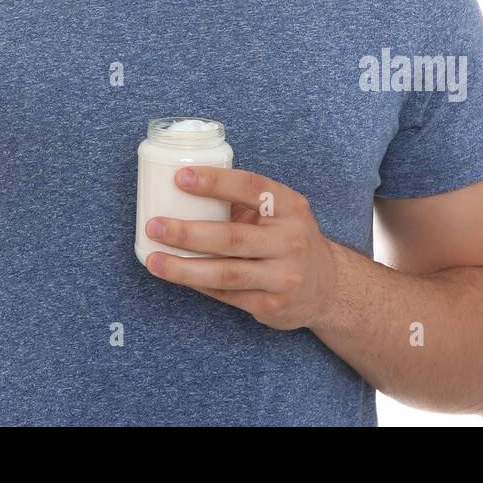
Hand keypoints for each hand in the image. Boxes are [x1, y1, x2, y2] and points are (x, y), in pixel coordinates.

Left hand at [143, 165, 338, 331]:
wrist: (328, 286)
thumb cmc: (288, 237)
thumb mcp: (280, 210)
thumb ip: (244, 200)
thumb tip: (184, 187)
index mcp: (289, 206)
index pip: (251, 187)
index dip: (215, 181)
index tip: (180, 177)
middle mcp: (290, 240)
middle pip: (232, 237)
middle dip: (187, 232)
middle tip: (155, 225)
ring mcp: (283, 276)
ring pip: (225, 273)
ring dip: (184, 268)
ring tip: (154, 260)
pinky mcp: (272, 305)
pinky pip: (227, 295)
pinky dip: (198, 284)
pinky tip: (176, 275)